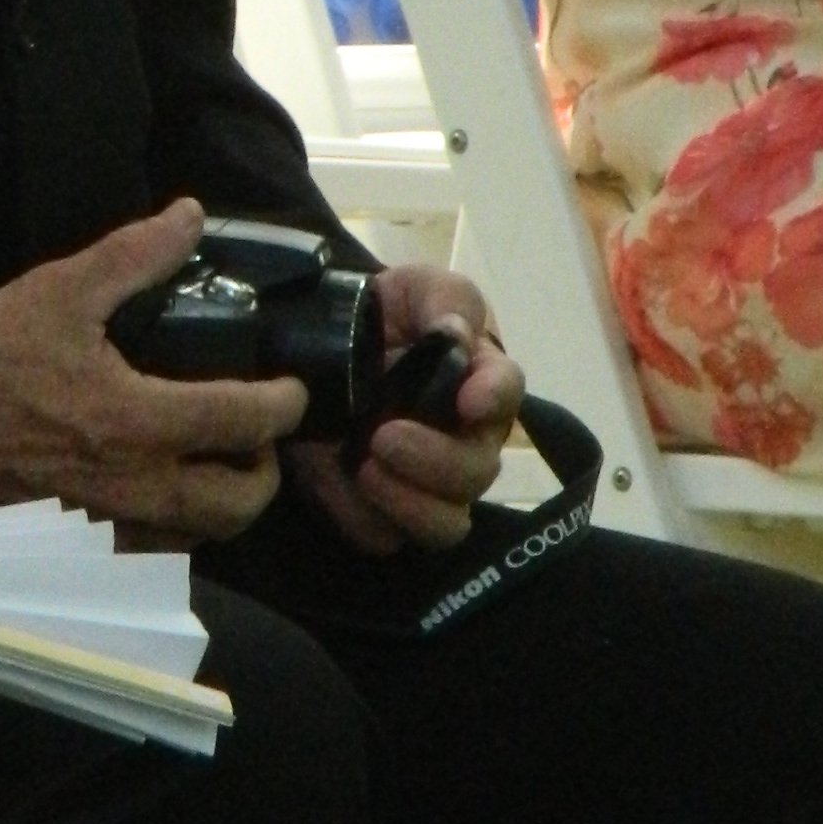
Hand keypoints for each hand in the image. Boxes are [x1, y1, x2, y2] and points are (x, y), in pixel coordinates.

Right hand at [0, 198, 310, 540]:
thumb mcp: (65, 289)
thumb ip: (135, 254)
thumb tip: (190, 216)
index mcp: (140, 420)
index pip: (244, 421)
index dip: (284, 404)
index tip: (291, 388)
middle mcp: (135, 484)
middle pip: (238, 504)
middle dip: (264, 472)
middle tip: (256, 437)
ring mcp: (108, 521)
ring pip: (198, 535)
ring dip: (223, 504)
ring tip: (214, 464)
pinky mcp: (79, 539)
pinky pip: (152, 550)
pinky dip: (175, 526)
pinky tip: (162, 490)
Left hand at [283, 265, 520, 559]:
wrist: (315, 344)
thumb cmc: (381, 314)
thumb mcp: (414, 288)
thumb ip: (446, 299)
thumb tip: (457, 333)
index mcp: (480, 384)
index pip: (507, 393)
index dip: (494, 399)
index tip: (468, 400)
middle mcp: (464, 442)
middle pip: (477, 473)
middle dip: (436, 461)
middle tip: (384, 435)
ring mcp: (423, 484)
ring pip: (444, 525)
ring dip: (410, 504)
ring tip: (365, 468)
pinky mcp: (377, 509)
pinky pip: (382, 535)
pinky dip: (362, 516)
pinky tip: (340, 481)